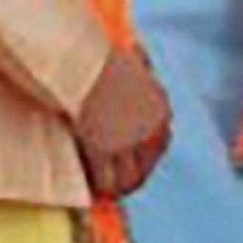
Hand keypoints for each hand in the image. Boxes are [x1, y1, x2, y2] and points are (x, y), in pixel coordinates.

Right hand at [73, 45, 174, 198]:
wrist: (82, 64)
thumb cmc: (100, 57)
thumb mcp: (132, 57)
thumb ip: (140, 62)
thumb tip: (137, 49)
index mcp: (160, 108)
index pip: (160, 143)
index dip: (145, 155)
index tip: (131, 161)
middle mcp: (150, 130)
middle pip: (147, 165)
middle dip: (133, 175)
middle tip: (116, 185)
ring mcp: (127, 143)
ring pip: (129, 179)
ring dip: (118, 188)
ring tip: (103, 193)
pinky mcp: (103, 150)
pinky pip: (105, 181)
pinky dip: (99, 188)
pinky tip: (89, 191)